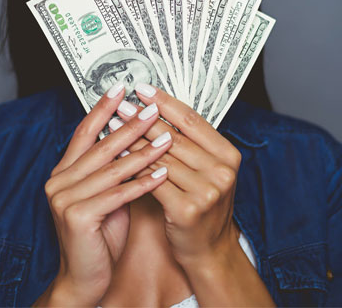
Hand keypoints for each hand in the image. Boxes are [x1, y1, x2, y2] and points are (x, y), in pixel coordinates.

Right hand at [39, 83, 171, 305]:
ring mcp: (65, 199)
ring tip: (167, 138)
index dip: (102, 109)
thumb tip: (135, 135)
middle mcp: (58, 181)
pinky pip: (117, 195)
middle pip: (100, 146)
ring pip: (111, 169)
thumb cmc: (100, 236)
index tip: (121, 87)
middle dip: (130, 126)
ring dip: (142, 152)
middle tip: (153, 108)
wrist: (85, 279)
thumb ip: (112, 169)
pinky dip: (142, 183)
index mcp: (63, 172)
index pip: (84, 132)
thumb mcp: (106, 195)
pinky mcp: (77, 217)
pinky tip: (162, 173)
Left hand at [112, 83, 241, 266]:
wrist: (209, 252)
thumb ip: (191, 145)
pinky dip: (133, 167)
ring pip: (160, 158)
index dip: (165, 102)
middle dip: (144, 119)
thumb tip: (156, 110)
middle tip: (121, 105)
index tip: (143, 89)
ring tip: (113, 125)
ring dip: (133, 140)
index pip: (193, 120)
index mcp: (228, 155)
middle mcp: (221, 171)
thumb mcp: (207, 171)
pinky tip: (117, 157)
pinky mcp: (188, 209)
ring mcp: (207, 191)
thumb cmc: (202, 206)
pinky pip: (153, 181)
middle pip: (174, 137)